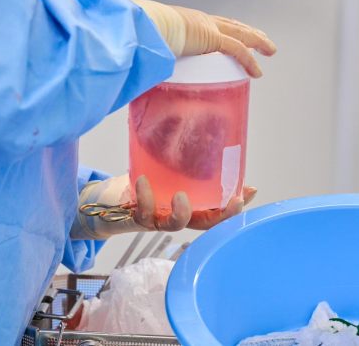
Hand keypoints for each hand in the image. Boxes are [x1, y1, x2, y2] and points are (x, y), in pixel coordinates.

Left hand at [69, 174, 256, 239]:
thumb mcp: (168, 166)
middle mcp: (176, 216)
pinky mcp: (135, 217)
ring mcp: (157, 220)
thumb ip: (187, 158)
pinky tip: (143, 180)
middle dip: (221, 215)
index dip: (233, 205)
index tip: (248, 191)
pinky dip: (143, 197)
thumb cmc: (144, 180)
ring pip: (174, 225)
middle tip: (232, 201)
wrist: (109, 198)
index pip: (217, 211)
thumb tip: (207, 133)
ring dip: (180, 212)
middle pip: (204, 224)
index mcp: (188, 205)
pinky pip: (142, 213)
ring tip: (181, 196)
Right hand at [130, 0, 276, 76]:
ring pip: (242, 34)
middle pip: (233, 25)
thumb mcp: (150, 43)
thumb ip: (151, 54)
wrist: (143, 25)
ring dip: (258, 42)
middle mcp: (201, 20)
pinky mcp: (212, 38)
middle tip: (261, 39)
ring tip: (270, 50)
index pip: (212, 23)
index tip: (233, 34)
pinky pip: (238, 50)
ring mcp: (208, 27)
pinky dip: (249, 61)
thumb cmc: (141, 35)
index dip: (226, 28)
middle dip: (249, 31)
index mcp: (186, 20)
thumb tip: (141, 69)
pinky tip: (257, 71)